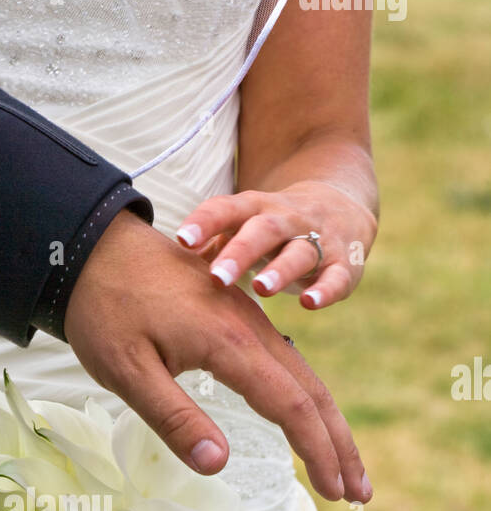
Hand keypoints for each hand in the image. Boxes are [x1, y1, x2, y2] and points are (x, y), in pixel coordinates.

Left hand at [64, 209, 370, 503]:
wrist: (90, 247)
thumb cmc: (103, 310)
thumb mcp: (127, 371)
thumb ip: (174, 419)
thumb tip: (219, 467)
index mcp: (229, 342)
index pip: (290, 406)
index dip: (316, 452)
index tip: (335, 494)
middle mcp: (251, 327)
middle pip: (312, 391)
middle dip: (340, 445)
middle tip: (360, 494)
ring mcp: (246, 318)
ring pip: (303, 374)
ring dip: (328, 423)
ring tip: (343, 467)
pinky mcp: (235, 316)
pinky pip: (284, 361)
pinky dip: (304, 397)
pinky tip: (304, 419)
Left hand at [176, 180, 377, 309]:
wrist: (340, 207)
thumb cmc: (273, 230)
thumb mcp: (242, 228)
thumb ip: (210, 243)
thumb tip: (165, 262)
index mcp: (256, 209)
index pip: (227, 209)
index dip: (206, 222)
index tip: (182, 240)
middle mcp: (287, 219)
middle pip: (263, 230)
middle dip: (240, 252)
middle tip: (217, 277)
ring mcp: (318, 239)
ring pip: (299, 251)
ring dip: (280, 269)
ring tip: (261, 288)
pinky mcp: (344, 263)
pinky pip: (337, 276)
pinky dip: (325, 289)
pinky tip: (310, 303)